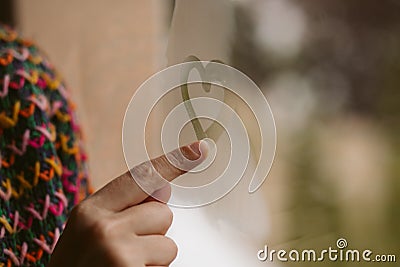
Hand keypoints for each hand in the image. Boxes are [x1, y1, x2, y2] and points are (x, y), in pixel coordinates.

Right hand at [48, 141, 207, 266]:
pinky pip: (166, 264)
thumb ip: (121, 209)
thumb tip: (162, 189)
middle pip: (162, 212)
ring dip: (154, 257)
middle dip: (154, 232)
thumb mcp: (87, 233)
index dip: (173, 162)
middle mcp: (102, 226)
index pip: (141, 177)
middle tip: (127, 251)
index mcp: (89, 210)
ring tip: (127, 266)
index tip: (198, 150)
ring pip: (168, 242)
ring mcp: (117, 249)